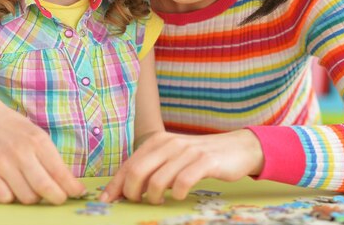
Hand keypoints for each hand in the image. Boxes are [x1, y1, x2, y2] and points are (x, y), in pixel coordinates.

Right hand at [0, 93, 85, 203]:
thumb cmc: (15, 128)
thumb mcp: (37, 135)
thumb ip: (50, 157)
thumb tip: (68, 181)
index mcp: (38, 141)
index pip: (59, 171)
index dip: (71, 186)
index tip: (78, 192)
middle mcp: (21, 152)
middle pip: (44, 187)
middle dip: (57, 197)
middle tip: (60, 198)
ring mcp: (2, 163)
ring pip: (26, 196)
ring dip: (34, 198)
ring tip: (34, 190)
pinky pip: (4, 198)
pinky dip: (12, 198)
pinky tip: (14, 189)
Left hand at [100, 130, 263, 203]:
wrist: (237, 148)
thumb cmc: (200, 157)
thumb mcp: (172, 157)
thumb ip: (151, 168)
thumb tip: (125, 189)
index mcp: (157, 141)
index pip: (129, 165)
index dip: (115, 185)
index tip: (106, 201)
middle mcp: (169, 143)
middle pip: (137, 172)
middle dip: (131, 193)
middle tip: (138, 202)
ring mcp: (187, 152)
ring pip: (157, 181)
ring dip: (154, 197)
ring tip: (160, 201)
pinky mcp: (205, 161)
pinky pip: (182, 182)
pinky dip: (176, 194)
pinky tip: (178, 196)